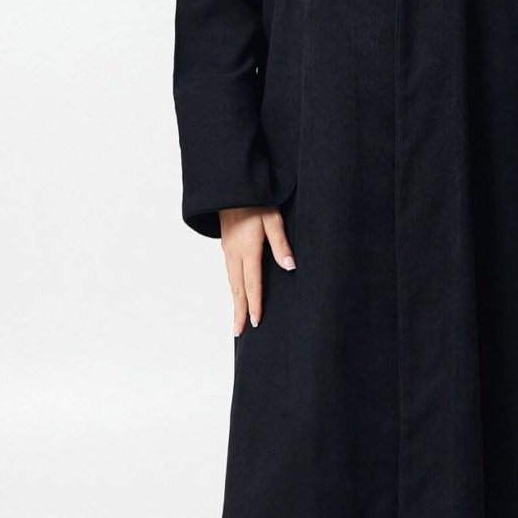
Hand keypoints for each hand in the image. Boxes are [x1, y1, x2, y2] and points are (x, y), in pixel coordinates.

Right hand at [218, 207, 295, 333]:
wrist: (230, 186)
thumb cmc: (256, 200)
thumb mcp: (273, 218)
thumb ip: (281, 243)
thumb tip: (291, 267)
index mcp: (248, 249)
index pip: (253, 283)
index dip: (254, 304)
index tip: (255, 322)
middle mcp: (235, 253)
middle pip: (237, 289)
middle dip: (239, 311)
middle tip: (238, 332)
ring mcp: (228, 250)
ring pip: (231, 282)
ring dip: (234, 301)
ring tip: (236, 319)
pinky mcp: (226, 245)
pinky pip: (229, 273)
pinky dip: (232, 288)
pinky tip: (235, 292)